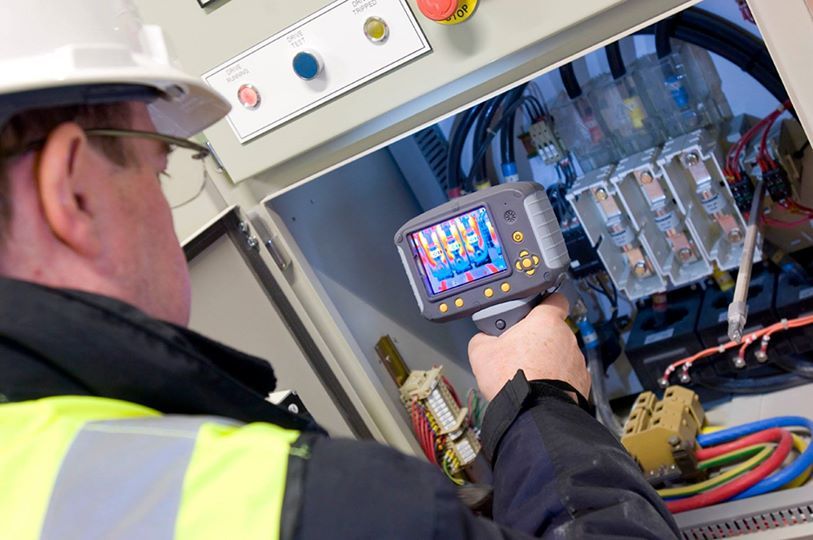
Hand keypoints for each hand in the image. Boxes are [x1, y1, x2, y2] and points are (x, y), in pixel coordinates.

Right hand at [468, 293, 589, 401]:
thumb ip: (484, 337)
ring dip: (548, 361)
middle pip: (553, 330)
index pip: (555, 299)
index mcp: (546, 322)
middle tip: (518, 351)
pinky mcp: (582, 383)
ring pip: (561, 354)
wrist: (532, 412)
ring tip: (528, 375)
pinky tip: (540, 388)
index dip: (544, 304)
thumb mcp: (481, 352)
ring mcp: (577, 361)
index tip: (533, 312)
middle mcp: (567, 337)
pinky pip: (568, 375)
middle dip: (538, 339)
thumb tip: (484, 339)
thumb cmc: (510, 377)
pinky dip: (557, 380)